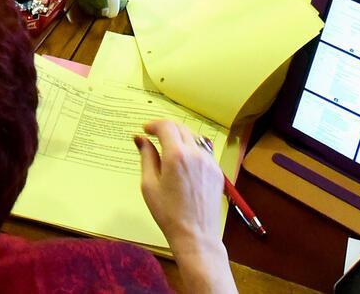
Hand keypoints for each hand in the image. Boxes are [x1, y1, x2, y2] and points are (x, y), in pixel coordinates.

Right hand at [136, 120, 233, 282]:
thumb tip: (141, 138)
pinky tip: (185, 165)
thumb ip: (146, 157)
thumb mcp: (149, 186)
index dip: (154, 124)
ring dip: (181, 138)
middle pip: (181, 128)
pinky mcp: (217, 171)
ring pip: (194, 139)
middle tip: (155, 137)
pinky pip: (204, 152)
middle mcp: (196, 153)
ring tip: (169, 150)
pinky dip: (192, 150)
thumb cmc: (168, 213)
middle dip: (167, 129)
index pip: (166, 126)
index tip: (146, 130)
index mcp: (177, 155)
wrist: (196, 235)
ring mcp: (210, 161)